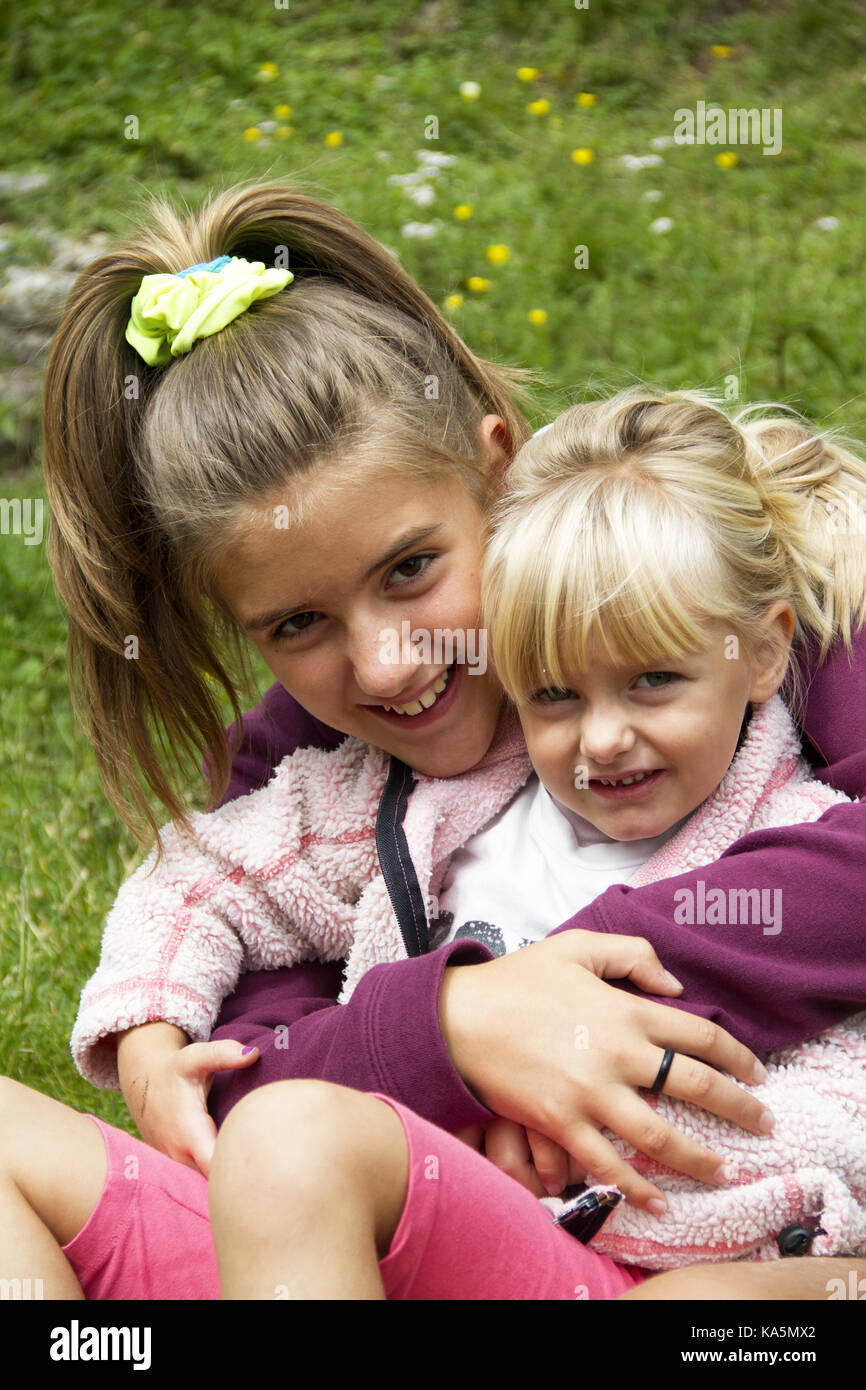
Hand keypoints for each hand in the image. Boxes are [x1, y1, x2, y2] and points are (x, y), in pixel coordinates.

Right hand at [128, 1040, 259, 1175]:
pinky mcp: (178, 1169)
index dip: (239, 1172)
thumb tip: (253, 1054)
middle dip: (242, 1181)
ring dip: (230, 1183)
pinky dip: (219, 1182)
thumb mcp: (195, 1057)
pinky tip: (241, 1174)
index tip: (265, 1165)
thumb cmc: (175, 1071)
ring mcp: (177, 1167)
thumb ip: (222, 1054)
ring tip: (262, 1176)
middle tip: (273, 1173)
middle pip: (215, 1184)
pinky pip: (200, 1183)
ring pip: (208, 1186)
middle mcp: (181, 1157)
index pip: (216, 1168)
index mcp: (189, 1134)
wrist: (144, 1084)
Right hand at [438, 929, 772, 1211]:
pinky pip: (607, 1163)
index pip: (703, 1035)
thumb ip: (633, 955)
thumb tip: (675, 986)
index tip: (758, 1074)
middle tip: (765, 1124)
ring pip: (661, 1135)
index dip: (739, 1057)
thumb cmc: (518, 980)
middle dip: (741, 1109)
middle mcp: (618, 1053)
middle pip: (697, 1086)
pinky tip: (659, 1201)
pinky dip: (636, 1187)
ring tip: (726, 1172)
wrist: (458, 1018)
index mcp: (626, 1009)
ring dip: (701, 1159)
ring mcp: (590, 1092)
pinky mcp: (561, 1122)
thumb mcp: (577, 947)